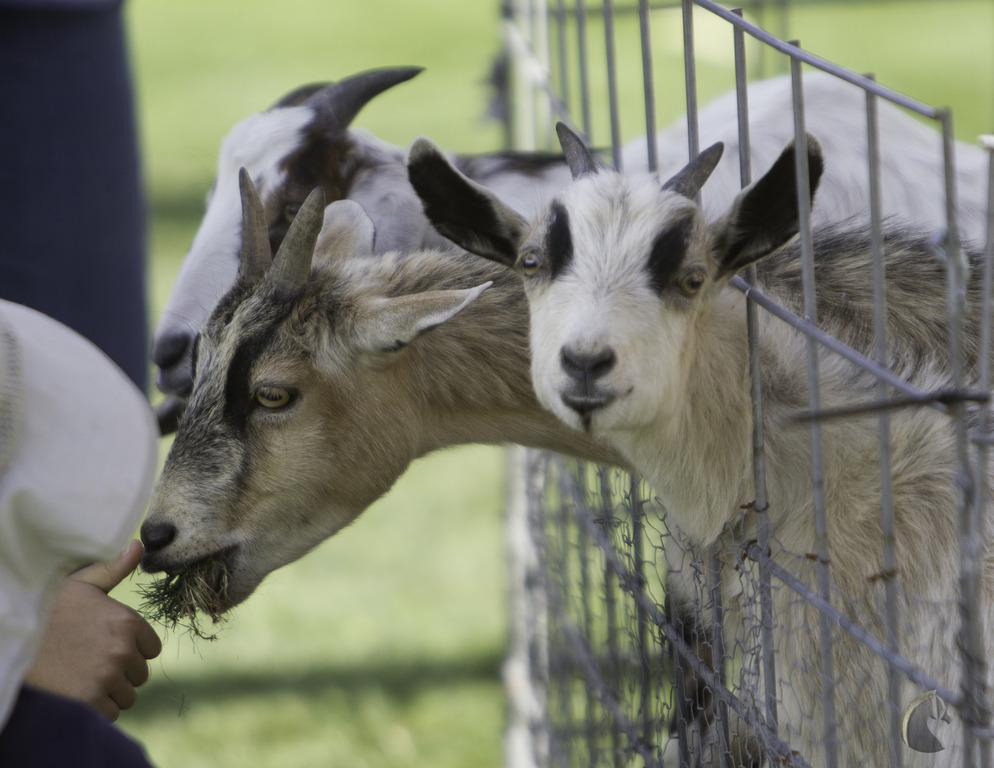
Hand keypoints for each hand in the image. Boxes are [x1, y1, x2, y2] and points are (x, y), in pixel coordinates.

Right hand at [24, 540, 162, 719]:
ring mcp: (107, 677)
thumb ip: (113, 569)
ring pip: (127, 696)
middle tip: (90, 663)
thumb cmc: (47, 611)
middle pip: (139, 674)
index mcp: (126, 621)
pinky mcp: (90, 701)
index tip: (107, 647)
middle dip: (121, 672)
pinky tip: (75, 691)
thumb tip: (138, 545)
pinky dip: (96, 709)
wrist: (13, 639)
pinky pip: (110, 713)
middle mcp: (122, 649)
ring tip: (81, 676)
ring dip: (109, 692)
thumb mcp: (80, 585)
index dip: (131, 650)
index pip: (151, 649)